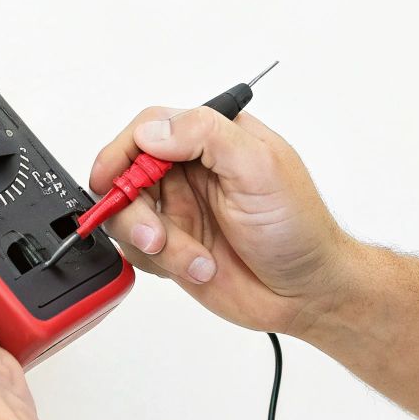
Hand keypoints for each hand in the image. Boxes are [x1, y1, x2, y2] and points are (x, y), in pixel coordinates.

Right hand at [90, 107, 357, 336]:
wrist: (307, 292)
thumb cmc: (298, 227)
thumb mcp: (260, 167)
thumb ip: (206, 137)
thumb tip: (153, 131)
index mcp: (212, 139)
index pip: (150, 128)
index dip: (122, 152)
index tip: (111, 179)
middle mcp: (190, 171)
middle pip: (127, 174)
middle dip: (132, 208)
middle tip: (156, 235)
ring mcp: (180, 210)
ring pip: (128, 216)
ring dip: (153, 242)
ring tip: (192, 258)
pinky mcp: (174, 247)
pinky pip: (139, 252)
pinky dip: (163, 263)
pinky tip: (200, 267)